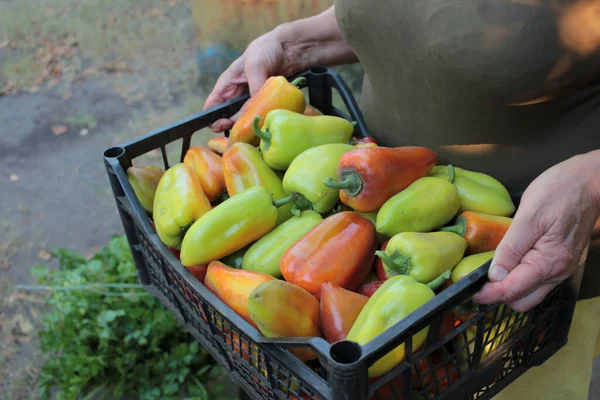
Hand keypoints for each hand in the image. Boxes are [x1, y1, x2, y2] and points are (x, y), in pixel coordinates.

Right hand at [202, 28, 297, 132]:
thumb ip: (253, 87)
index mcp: (227, 84)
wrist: (291, 46)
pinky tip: (268, 122)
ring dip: (250, 125)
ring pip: (246, 120)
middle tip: (243, 129)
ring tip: (256, 128)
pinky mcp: (267, 103)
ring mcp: (253, 100)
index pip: (212, 106)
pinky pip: (262, 116)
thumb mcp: (255, 65)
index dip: (213, 119)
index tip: (223, 125)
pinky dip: (264, 121)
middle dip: (234, 126)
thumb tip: (254, 109)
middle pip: (229, 118)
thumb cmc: (267, 48)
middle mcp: (238, 95)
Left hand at [473, 151, 599, 311]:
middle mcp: (558, 272)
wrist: (589, 181)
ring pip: (530, 293)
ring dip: (509, 287)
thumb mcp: (529, 216)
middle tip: (478, 279)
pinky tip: (508, 262)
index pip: (513, 291)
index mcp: (548, 263)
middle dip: (499, 295)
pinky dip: (520, 278)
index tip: (469, 292)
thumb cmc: (560, 192)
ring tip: (489, 270)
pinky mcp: (560, 261)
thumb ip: (511, 249)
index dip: (488, 294)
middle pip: (522, 301)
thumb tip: (494, 276)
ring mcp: (561, 268)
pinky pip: (537, 280)